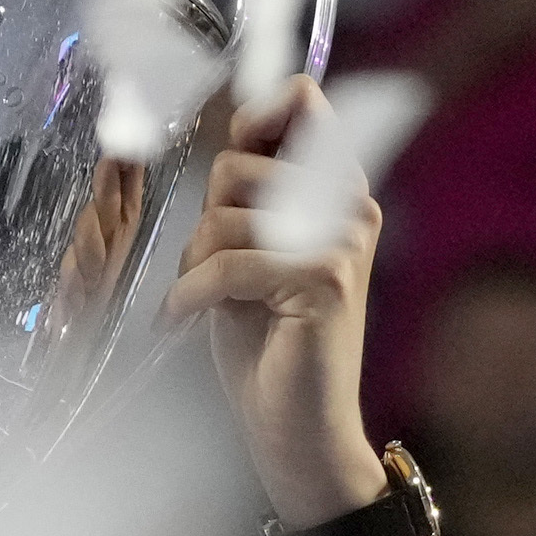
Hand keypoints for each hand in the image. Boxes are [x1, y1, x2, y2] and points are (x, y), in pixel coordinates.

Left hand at [164, 79, 384, 528]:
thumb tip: (228, 143)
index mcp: (339, 193)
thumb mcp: (251, 256)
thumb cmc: (268, 347)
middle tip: (206, 269)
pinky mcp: (325, 279)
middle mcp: (351, 207)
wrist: (297, 432)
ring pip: (224, 217)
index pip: (302, 103)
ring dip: (193, 264)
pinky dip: (191, 295)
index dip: (253, 118)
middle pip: (237, 165)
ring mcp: (343, 241)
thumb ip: (249, 201)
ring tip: (199, 302)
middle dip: (204, 219)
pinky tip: (185, 318)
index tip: (225, 167)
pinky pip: (227, 263)